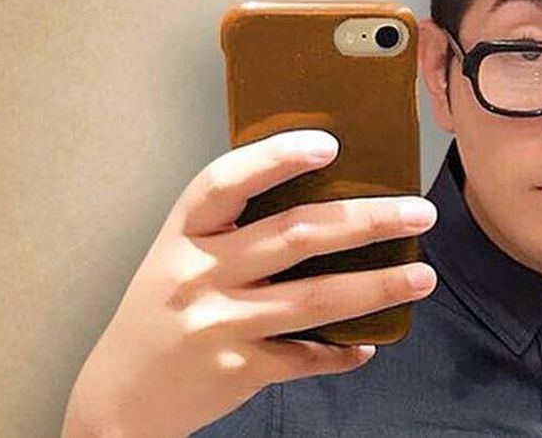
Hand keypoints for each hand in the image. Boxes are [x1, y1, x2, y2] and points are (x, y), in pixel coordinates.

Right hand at [61, 129, 437, 437]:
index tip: (329, 144)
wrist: (119, 397)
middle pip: (295, 235)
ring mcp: (219, 323)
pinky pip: (306, 357)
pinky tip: (369, 341)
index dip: (276, 157)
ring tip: (422, 276)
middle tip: (419, 213)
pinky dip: (343, 351)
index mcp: (183, 234)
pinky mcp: (238, 368)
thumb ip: (232, 228)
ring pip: (315, 297)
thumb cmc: (161, 313)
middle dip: (368, 221)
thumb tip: (322, 194)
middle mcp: (199, 274)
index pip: (226, 181)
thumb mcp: (178, 256)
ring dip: (378, 286)